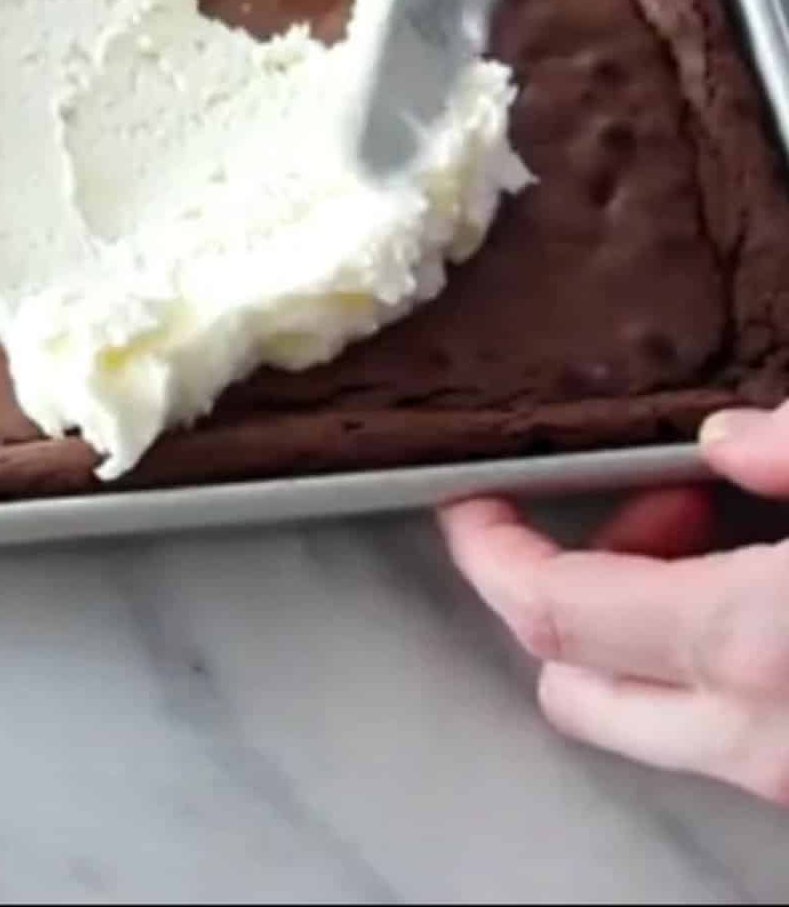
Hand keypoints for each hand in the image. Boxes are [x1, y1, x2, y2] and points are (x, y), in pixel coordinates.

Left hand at [439, 401, 788, 804]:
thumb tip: (722, 439)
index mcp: (751, 643)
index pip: (551, 607)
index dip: (489, 550)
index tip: (467, 501)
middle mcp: (758, 740)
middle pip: (575, 686)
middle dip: (562, 593)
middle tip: (629, 505)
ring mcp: (788, 784)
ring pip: (652, 723)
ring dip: (640, 629)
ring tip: (711, 533)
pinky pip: (722, 734)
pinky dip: (707, 667)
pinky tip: (763, 595)